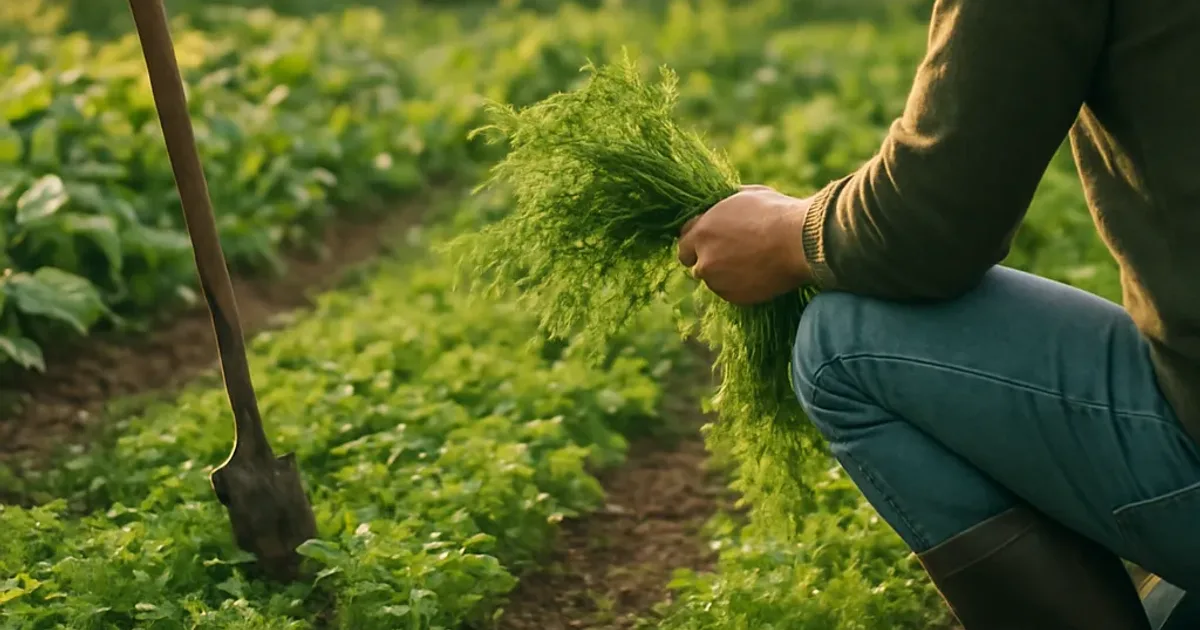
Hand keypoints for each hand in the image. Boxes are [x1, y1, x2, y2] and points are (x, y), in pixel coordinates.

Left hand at [677, 185, 812, 304]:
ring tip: (750, 262)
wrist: (801, 243)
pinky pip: (730, 293)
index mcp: (702, 232)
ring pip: (713, 280)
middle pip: (695, 264)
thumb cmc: (776, 214)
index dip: (696, 242)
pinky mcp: (735, 298)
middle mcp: (704, 259)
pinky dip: (739, 286)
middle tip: (729, 254)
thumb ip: (724, 203)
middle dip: (707, 260)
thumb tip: (721, 202)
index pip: (683, 242)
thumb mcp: (746, 195)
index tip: (709, 242)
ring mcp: (718, 282)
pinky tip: (757, 273)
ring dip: (724, 274)